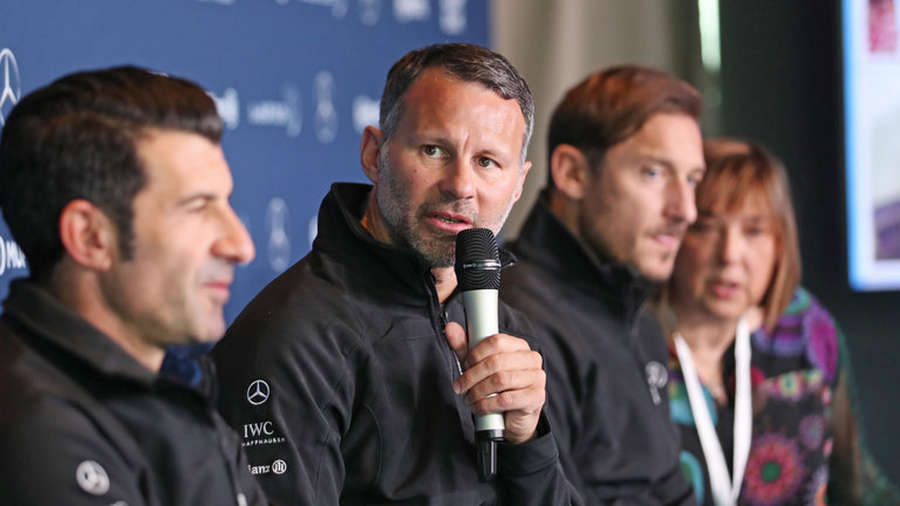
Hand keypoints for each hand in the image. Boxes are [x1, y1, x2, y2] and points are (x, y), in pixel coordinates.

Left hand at [445, 321, 545, 443]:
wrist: (514, 418)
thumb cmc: (497, 388)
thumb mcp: (479, 366)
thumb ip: (465, 348)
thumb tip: (451, 328)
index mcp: (519, 346)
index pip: (496, 341)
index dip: (475, 353)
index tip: (464, 366)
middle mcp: (532, 359)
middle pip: (496, 362)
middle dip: (472, 376)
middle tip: (460, 386)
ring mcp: (537, 378)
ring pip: (500, 380)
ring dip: (478, 392)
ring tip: (469, 399)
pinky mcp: (537, 397)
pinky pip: (506, 399)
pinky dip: (487, 405)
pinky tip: (479, 408)